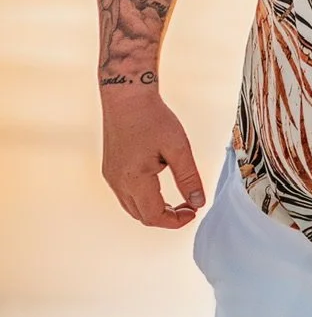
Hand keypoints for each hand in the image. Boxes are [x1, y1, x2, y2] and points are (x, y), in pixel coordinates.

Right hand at [100, 86, 205, 227]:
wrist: (126, 95)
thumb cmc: (151, 116)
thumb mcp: (178, 148)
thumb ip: (188, 179)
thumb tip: (198, 202)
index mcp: (133, 179)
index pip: (154, 216)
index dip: (176, 221)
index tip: (193, 211)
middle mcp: (117, 181)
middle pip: (142, 216)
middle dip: (167, 217)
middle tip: (188, 206)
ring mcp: (111, 175)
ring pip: (133, 207)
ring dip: (155, 209)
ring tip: (177, 200)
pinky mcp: (110, 168)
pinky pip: (126, 194)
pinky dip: (144, 198)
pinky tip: (159, 188)